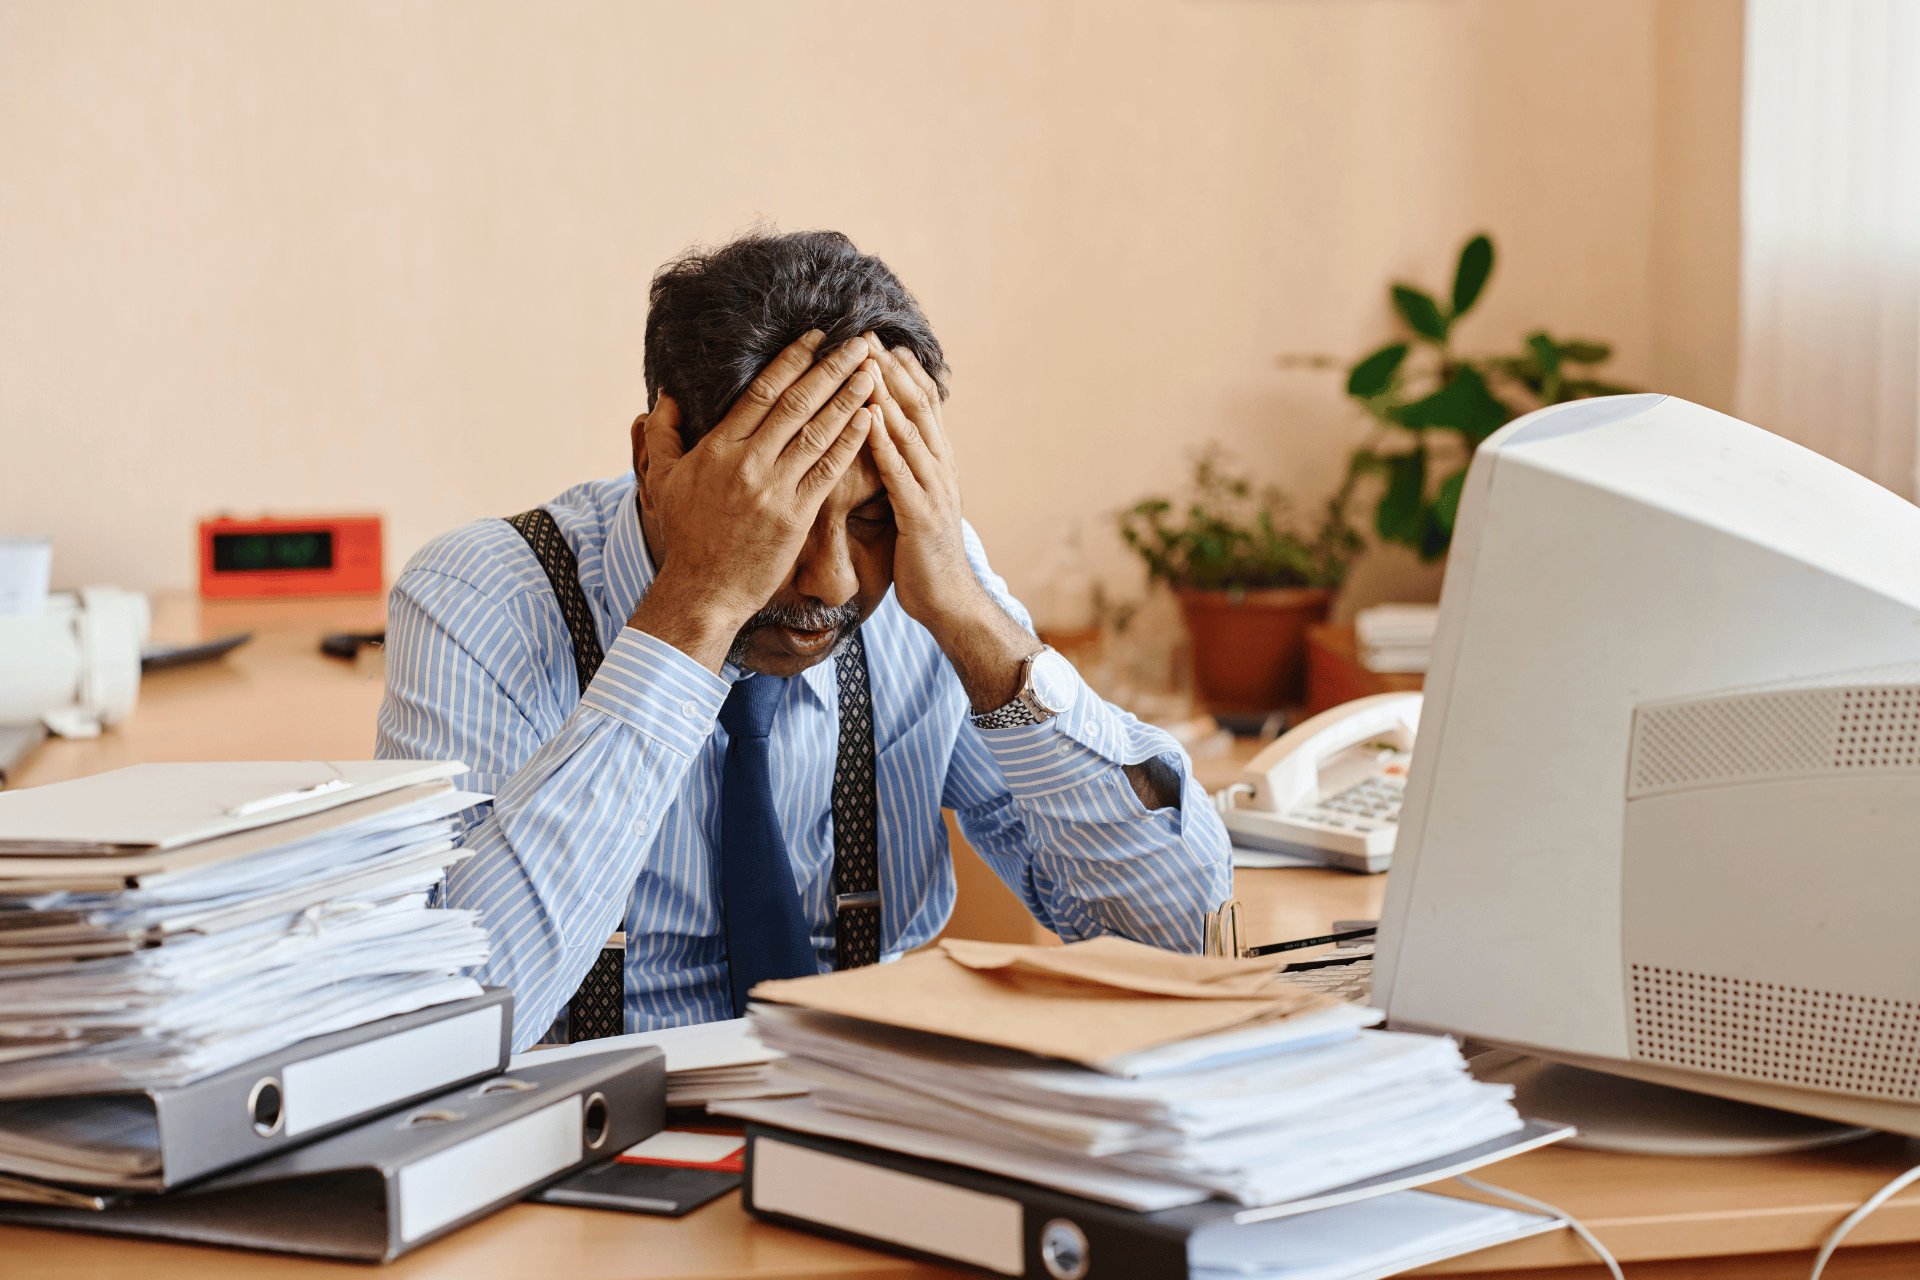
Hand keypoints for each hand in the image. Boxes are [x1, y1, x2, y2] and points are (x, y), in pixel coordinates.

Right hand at [630, 330, 876, 670]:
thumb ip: (662, 435)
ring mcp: (774, 490)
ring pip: (818, 432)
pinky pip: (828, 471)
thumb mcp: (663, 481)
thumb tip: (664, 396)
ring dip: (848, 398)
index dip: (791, 361)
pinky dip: (850, 442)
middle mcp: (748, 463)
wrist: (703, 591)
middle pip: (796, 403)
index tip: (815, 338)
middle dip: (830, 368)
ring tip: (871, 371)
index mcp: (718, 448)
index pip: (761, 392)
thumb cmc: (685, 535)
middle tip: (858, 342)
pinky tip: (869, 419)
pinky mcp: (796, 516)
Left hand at [863, 340, 977, 628]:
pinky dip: (885, 442)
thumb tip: (884, 440)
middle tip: (866, 335)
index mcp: (936, 463)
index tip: (877, 340)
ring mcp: (934, 490)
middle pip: (918, 406)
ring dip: (887, 395)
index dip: (902, 370)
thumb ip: (905, 469)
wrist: (949, 601)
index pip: (923, 404)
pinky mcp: (921, 516)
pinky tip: (868, 419)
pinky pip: (900, 472)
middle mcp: (940, 468)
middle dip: (891, 369)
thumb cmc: (922, 554)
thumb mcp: (914, 501)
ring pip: (911, 431)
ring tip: (864, 362)